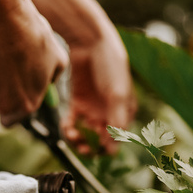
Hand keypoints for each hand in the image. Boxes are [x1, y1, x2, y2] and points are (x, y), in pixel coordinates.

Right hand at [0, 13, 67, 126]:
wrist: (1, 21)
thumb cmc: (31, 37)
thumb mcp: (57, 57)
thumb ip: (53, 76)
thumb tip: (50, 80)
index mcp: (27, 104)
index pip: (17, 118)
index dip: (15, 104)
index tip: (10, 95)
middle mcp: (5, 107)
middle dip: (0, 94)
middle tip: (1, 72)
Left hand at [62, 35, 136, 154]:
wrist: (90, 42)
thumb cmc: (110, 65)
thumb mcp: (117, 94)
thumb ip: (116, 120)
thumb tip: (114, 149)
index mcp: (125, 112)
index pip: (118, 139)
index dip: (108, 147)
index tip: (98, 147)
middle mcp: (109, 113)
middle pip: (99, 140)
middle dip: (91, 147)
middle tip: (83, 148)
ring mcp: (93, 108)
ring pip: (85, 134)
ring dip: (79, 140)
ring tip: (73, 136)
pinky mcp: (77, 103)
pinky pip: (72, 123)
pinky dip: (69, 128)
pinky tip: (68, 127)